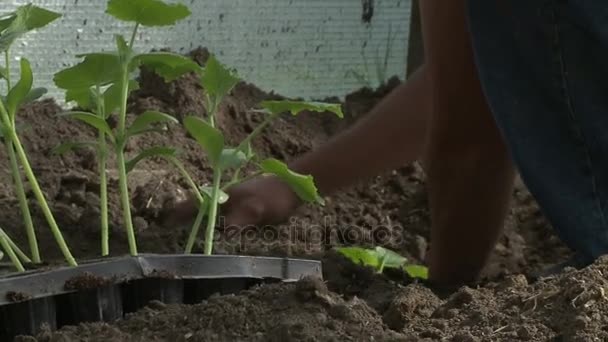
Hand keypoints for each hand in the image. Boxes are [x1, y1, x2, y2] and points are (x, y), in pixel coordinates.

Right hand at [165, 175, 299, 228]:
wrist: (295, 186)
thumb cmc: (274, 195)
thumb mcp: (257, 209)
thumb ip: (240, 220)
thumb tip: (223, 235)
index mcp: (222, 196)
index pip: (193, 205)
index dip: (177, 213)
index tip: (162, 223)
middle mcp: (224, 199)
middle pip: (199, 210)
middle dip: (183, 219)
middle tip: (168, 232)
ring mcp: (235, 204)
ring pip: (212, 216)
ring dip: (201, 224)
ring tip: (187, 237)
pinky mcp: (245, 210)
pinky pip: (226, 220)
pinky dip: (219, 227)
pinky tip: (218, 236)